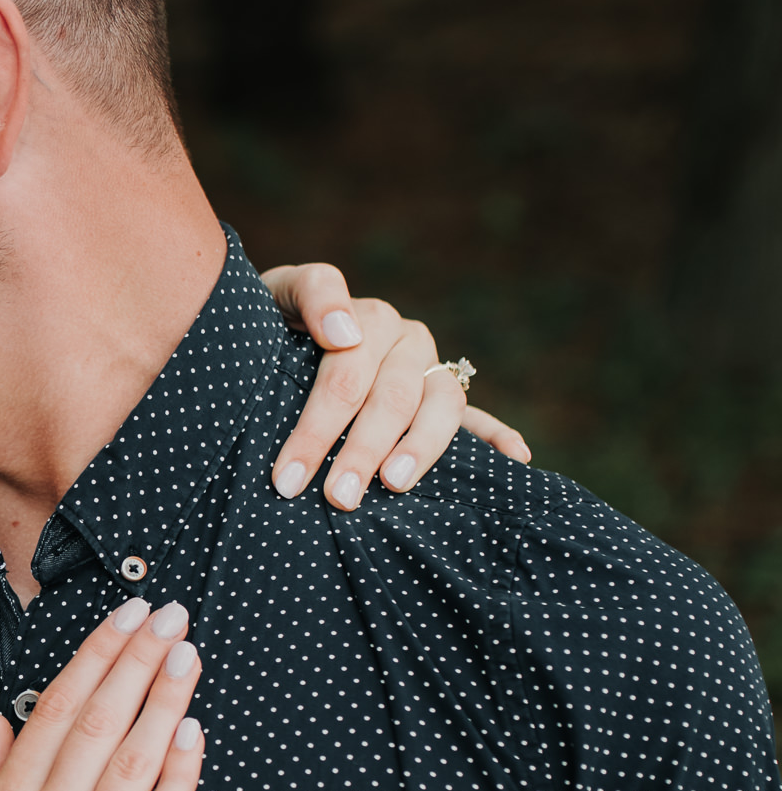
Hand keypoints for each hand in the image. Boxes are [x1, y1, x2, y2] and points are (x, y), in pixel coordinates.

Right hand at [0, 600, 203, 790]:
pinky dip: (177, 778)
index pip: (55, 714)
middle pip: (99, 725)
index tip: (125, 617)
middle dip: (137, 661)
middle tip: (169, 613)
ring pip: (133, 765)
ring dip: (164, 702)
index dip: (94, 658)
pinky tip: (192, 735)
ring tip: (189, 654)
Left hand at [262, 261, 530, 509]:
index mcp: (370, 320)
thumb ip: (311, 293)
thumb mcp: (277, 293)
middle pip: (392, 398)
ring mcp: (431, 370)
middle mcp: (407, 343)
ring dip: (422, 448)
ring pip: (441, 407)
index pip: (347, 373)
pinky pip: (477, 416)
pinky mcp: (445, 397)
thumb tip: (345, 333)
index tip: (289, 477)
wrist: (281, 329)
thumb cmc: (272, 321)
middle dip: (361, 451)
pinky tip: (517, 458)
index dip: (318, 426)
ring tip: (395, 485)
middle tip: (337, 498)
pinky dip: (498, 436)